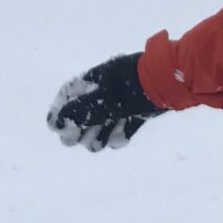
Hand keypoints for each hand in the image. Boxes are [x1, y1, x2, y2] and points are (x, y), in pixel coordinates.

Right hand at [47, 53, 164, 151]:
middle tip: (73, 141)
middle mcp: (106, 90)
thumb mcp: (102, 101)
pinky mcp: (137, 112)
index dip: (59, 111)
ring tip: (99, 143)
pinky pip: (123, 128)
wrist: (169, 83)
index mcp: (95, 80)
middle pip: (84, 113)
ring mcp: (122, 102)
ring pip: (104, 124)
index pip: (69, 95)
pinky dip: (120, 135)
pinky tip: (121, 139)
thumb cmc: (131, 87)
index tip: (54, 127)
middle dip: (78, 129)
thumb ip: (78, 113)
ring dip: (99, 135)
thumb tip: (55, 125)